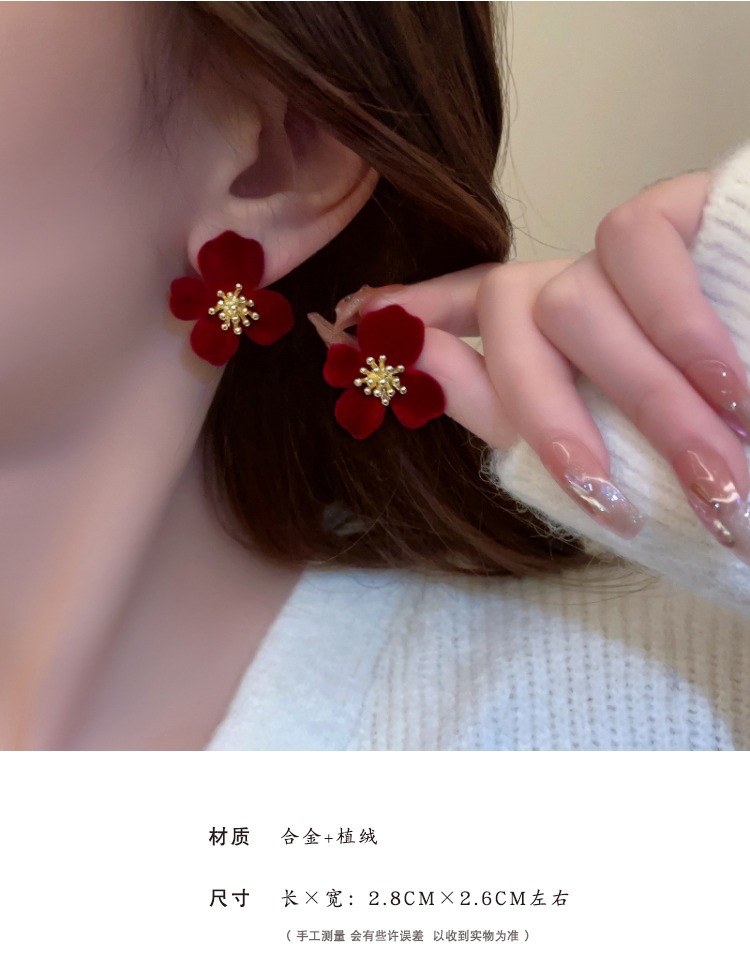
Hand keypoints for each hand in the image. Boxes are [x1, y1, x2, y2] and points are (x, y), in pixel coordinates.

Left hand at [332, 171, 749, 559]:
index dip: (411, 313)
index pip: (463, 316)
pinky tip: (736, 390)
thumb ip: (520, 423)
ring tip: (717, 469)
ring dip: (638, 397)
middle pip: (506, 321)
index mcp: (549, 350)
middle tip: (612, 503)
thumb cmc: (725, 458)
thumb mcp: (621, 465)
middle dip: (552, 419)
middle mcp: (571, 293)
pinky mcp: (675, 212)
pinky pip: (635, 245)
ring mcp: (619, 257)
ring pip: (568, 298)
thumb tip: (411, 360)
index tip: (354, 322)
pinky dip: (678, 327)